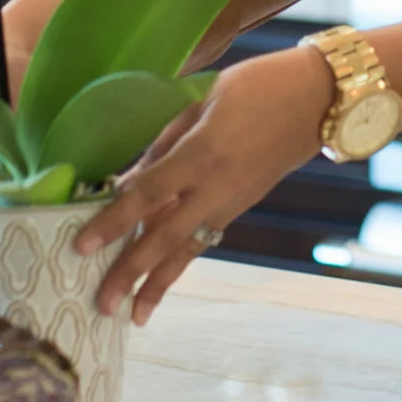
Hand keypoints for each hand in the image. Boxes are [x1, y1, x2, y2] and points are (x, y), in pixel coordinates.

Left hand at [78, 46, 328, 322]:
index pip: (148, 194)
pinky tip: (162, 279)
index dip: (113, 221)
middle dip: (131, 272)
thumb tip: (128, 177)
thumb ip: (165, 141)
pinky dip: (181, 261)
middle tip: (101, 304)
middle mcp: (217, 187)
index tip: (81, 246)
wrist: (320, 100)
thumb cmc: (259, 85)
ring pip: (188, 249)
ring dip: (158, 284)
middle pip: (165, 236)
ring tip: (134, 315)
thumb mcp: (205, 100)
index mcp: (203, 153)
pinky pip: (205, 238)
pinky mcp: (242, 205)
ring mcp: (233, 201)